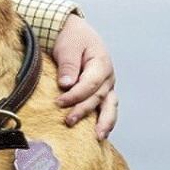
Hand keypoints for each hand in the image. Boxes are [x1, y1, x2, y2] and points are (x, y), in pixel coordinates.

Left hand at [51, 14, 116, 138]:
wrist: (74, 32)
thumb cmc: (70, 38)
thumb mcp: (68, 46)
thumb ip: (68, 64)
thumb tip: (66, 84)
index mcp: (101, 63)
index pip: (90, 84)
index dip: (75, 95)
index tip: (59, 103)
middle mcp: (108, 76)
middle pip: (98, 97)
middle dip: (84, 110)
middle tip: (68, 121)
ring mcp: (107, 86)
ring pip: (110, 106)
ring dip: (104, 122)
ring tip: (98, 137)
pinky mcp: (101, 92)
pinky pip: (106, 108)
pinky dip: (105, 120)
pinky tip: (99, 134)